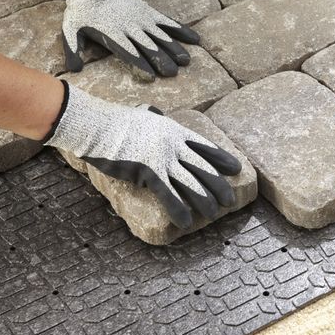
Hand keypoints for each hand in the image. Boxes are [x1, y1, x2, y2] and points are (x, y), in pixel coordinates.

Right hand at [45, 83, 242, 228]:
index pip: (204, 147)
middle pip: (203, 168)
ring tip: (213, 214)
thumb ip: (154, 116)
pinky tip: (186, 222)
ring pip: (190, 184)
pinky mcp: (149, 172)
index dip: (221, 159)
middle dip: (218, 186)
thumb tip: (156, 112)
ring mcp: (163, 159)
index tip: (236, 168)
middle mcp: (173, 145)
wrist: (98, 125)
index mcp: (174, 131)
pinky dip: (179, 209)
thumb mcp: (143, 114)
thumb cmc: (116, 122)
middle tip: (229, 201)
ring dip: (204, 201)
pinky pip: (169, 195)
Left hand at [62, 0, 199, 77]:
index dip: (139, 63)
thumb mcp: (70, 28)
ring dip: (174, 48)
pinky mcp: (150, 13)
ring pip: (160, 35)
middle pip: (148, 45)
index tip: (150, 76)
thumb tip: (74, 69)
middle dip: (161, 59)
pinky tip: (194, 39)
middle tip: (172, 73)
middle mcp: (130, 27)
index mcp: (112, 33)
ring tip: (186, 61)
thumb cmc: (82, 10)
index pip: (128, 51)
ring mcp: (142, 20)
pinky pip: (167, 22)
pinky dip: (181, 31)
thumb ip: (73, 48)